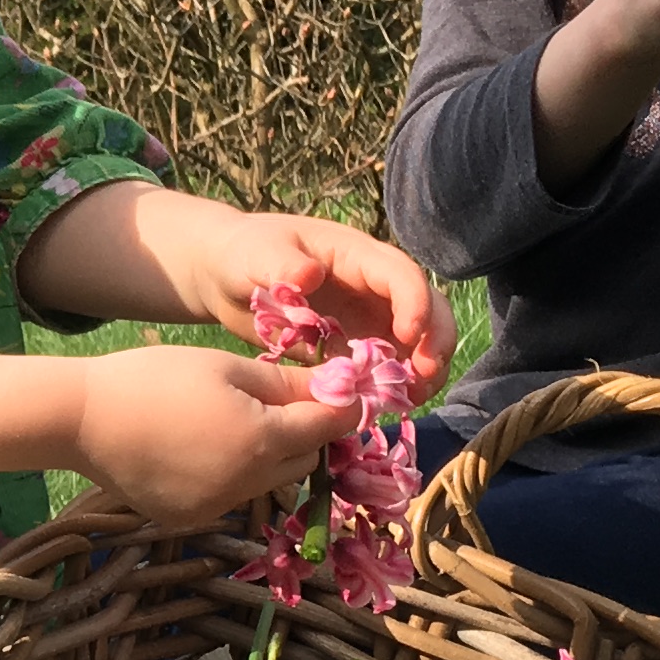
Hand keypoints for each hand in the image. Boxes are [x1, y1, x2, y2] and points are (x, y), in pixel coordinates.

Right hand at [68, 343, 349, 529]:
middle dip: (303, 434)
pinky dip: (228, 477)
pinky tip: (193, 451)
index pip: (328, 427)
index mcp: (261, 439)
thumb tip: (337, 386)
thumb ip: (284, 383)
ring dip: (267, 458)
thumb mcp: (224, 367)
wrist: (82, 419)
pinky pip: (230, 497)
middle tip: (278, 404)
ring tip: (229, 426)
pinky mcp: (191, 519)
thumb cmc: (154, 379)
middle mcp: (247, 484)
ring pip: (269, 483)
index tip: (339, 391)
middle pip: (304, 461)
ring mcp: (218, 508)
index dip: (340, 407)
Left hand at [172, 204, 454, 388]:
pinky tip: (385, 406)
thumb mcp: (255, 253)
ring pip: (413, 341)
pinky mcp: (354, 346)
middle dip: (435, 339)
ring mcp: (366, 316)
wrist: (225, 276)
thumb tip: (310, 275)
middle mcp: (372, 285)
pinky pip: (383, 366)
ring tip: (414, 398)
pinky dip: (391, 386)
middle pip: (425, 307)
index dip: (414, 302)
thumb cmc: (242, 254)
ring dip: (422, 368)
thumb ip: (280, 263)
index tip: (410, 334)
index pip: (400, 274)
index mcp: (356, 254)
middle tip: (427, 375)